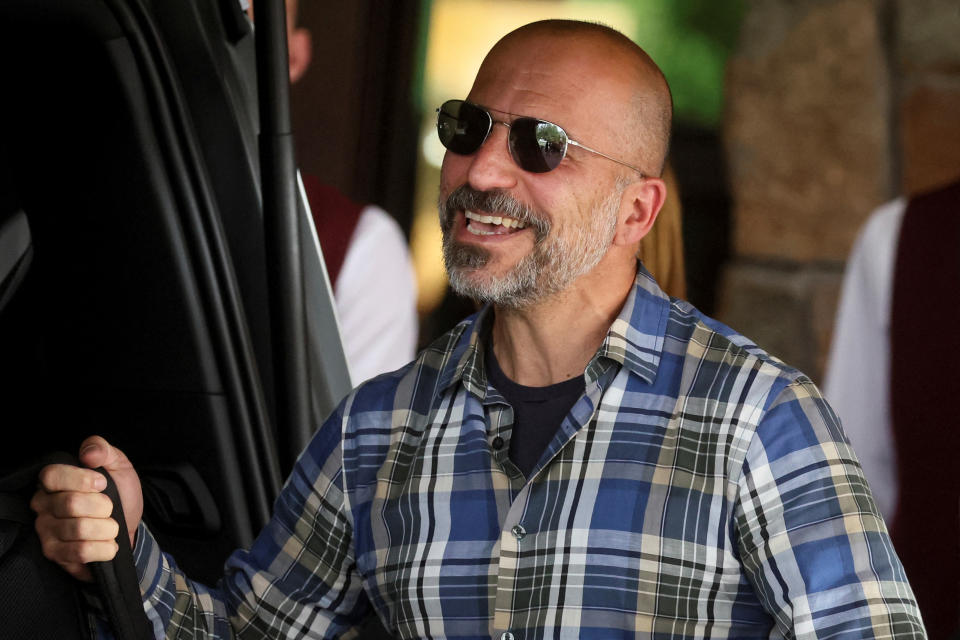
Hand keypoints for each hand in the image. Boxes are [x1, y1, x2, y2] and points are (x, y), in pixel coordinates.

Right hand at [31, 436, 143, 581]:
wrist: (129, 526)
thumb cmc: (119, 494)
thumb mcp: (118, 466)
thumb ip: (103, 450)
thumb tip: (88, 454)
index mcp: (54, 480)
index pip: (52, 475)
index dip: (81, 480)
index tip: (103, 483)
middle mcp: (43, 504)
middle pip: (71, 504)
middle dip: (104, 506)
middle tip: (110, 509)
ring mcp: (45, 530)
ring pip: (79, 529)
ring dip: (107, 528)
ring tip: (110, 527)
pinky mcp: (54, 554)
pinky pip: (80, 552)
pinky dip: (104, 547)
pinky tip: (108, 543)